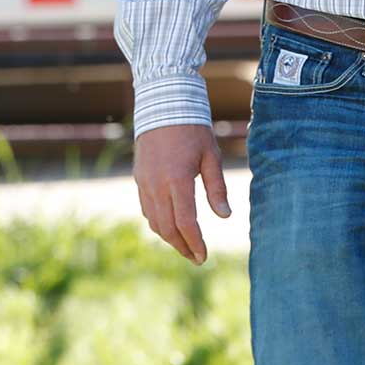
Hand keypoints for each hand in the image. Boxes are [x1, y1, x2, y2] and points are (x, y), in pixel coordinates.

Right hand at [133, 123, 231, 264]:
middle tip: (197, 258)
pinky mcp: (139, 178)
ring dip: (169, 238)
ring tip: (185, 245)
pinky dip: (158, 223)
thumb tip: (225, 216)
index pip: (186, 223)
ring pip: (154, 221)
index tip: (204, 257)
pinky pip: (146, 209)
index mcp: (177, 180)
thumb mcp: (211, 156)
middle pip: (168, 228)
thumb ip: (217, 188)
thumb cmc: (193, 129)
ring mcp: (145, 182)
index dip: (195, 243)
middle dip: (183, 247)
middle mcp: (157, 185)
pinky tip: (170, 225)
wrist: (163, 105)